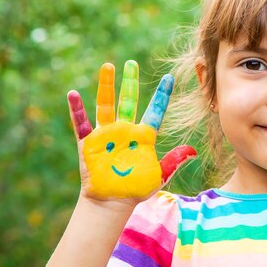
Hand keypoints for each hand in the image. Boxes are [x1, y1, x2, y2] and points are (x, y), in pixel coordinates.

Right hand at [67, 60, 195, 202]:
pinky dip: (76, 109)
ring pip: (106, 104)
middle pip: (128, 100)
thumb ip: (174, 161)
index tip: (169, 78)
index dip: (162, 95)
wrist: (111, 203)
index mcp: (143, 136)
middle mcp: (125, 130)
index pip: (155, 110)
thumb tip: (193, 152)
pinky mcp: (89, 143)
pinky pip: (82, 123)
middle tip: (132, 63)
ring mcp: (107, 134)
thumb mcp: (159, 175)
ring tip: (107, 66)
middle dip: (130, 81)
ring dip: (106, 86)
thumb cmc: (135, 190)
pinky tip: (73, 93)